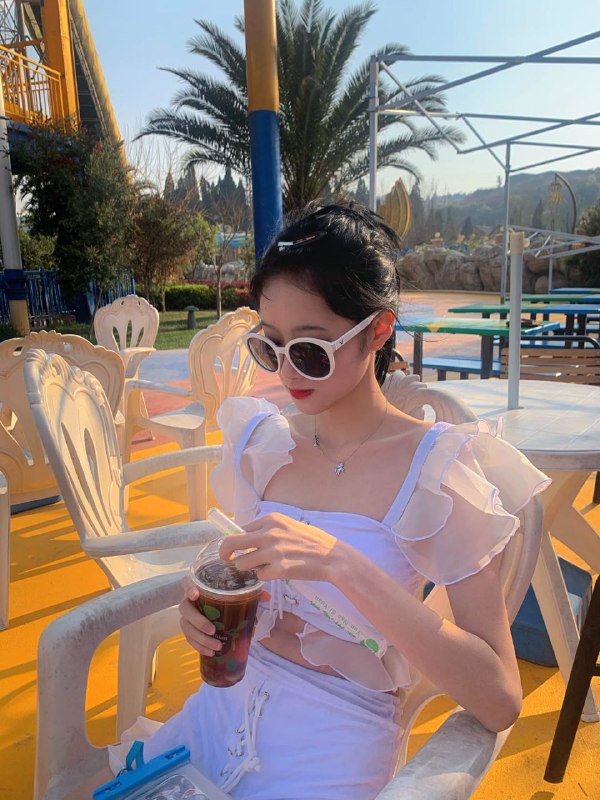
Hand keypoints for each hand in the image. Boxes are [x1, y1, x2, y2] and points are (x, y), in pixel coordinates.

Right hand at [179, 576, 270, 655]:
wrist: (221, 609)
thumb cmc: (228, 597)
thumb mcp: (240, 593)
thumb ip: (252, 593)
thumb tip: (267, 597)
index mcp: (200, 587)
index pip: (187, 582)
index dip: (188, 587)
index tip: (195, 594)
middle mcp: (190, 600)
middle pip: (185, 608)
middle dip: (198, 620)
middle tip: (212, 629)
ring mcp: (188, 616)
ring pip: (186, 627)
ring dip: (200, 638)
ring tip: (217, 646)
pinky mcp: (189, 629)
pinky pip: (189, 639)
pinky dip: (199, 646)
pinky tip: (210, 652)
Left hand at [219, 511, 341, 582]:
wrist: (332, 556)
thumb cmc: (312, 541)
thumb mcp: (288, 526)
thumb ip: (268, 530)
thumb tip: (246, 538)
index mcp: (271, 519)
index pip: (240, 529)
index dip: (235, 541)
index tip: (234, 549)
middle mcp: (269, 533)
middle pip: (231, 543)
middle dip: (225, 553)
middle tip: (227, 559)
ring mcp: (273, 551)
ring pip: (242, 563)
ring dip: (249, 568)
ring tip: (263, 567)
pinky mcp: (279, 569)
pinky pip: (259, 576)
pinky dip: (265, 576)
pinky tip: (278, 572)